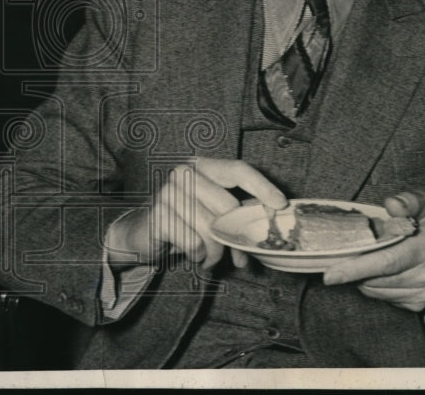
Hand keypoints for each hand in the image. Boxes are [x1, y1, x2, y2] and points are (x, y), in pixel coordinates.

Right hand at [105, 157, 285, 270]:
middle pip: (228, 204)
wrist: (143, 232)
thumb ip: (236, 220)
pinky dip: (197, 255)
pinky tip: (192, 255)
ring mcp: (169, 192)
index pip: (237, 169)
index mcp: (203, 167)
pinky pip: (193, 241)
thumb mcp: (213, 215)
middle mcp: (184, 173)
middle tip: (238, 255)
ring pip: (211, 228)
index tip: (280, 204)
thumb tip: (262, 241)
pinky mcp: (158, 214)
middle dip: (237, 235)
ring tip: (209, 257)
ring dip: (215, 252)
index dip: (261, 186)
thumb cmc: (185, 221)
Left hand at [323, 190, 424, 312]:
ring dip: (363, 277)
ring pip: (377, 291)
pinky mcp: (418, 305)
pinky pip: (384, 297)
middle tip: (346, 253)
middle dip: (354, 269)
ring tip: (368, 257)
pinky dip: (374, 285)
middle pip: (377, 279)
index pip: (387, 262)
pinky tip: (380, 270)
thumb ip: (408, 200)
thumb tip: (390, 204)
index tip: (330, 274)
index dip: (356, 268)